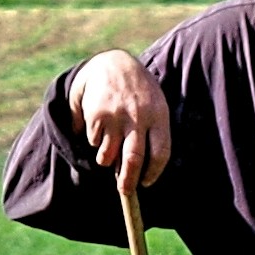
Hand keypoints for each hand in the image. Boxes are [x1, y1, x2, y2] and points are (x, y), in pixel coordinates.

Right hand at [66, 48, 171, 191]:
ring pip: (108, 155)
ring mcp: (116, 116)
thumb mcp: (154, 106)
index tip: (145, 182)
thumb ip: (151, 134)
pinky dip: (95, 141)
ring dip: (106, 160)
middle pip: (133, 159)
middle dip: (127, 182)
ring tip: (109, 148)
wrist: (113, 63)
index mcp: (158, 115)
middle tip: (124, 191)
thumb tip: (139, 172)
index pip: (160, 153)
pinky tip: (100, 126)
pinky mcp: (96, 115)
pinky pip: (94, 142)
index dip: (153, 172)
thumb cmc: (139, 93)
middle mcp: (137, 117)